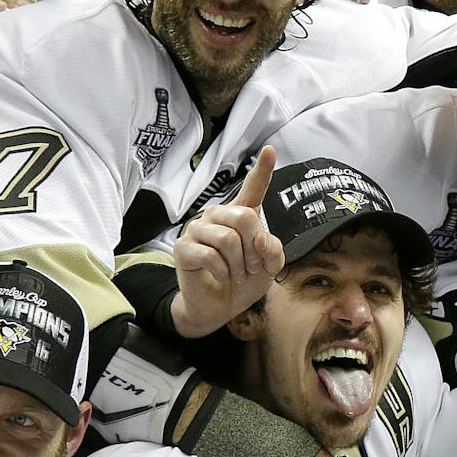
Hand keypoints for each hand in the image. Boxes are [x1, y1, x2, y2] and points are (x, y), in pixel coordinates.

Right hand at [173, 146, 284, 336]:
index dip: (262, 170)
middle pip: (246, 217)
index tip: (269, 150)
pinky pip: (211, 255)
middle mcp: (218, 216)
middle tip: (250, 267)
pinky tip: (220, 276)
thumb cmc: (243, 281)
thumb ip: (273, 250)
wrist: (220, 306)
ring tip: (234, 273)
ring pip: (228, 238)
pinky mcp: (183, 247)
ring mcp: (198, 229)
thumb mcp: (269, 267)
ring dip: (239, 264)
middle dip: (254, 249)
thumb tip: (260, 239)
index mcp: (241, 215)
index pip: (253, 189)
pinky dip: (223, 272)